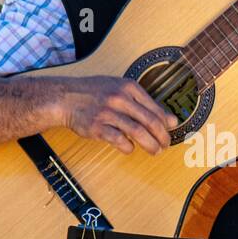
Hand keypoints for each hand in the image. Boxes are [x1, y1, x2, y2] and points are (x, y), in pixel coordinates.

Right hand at [57, 76, 177, 154]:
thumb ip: (145, 103)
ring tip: (155, 151)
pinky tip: (130, 148)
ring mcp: (108, 113)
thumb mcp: (120, 89)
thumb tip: (172, 120)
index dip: (166, 124)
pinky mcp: (97, 127)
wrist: (65, 97)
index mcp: (128, 87)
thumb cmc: (94, 93)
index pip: (155, 109)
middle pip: (150, 121)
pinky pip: (119, 140)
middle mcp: (120, 98)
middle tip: (166, 145)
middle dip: (162, 137)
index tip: (169, 132)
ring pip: (138, 132)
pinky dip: (128, 147)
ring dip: (150, 145)